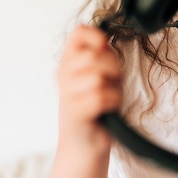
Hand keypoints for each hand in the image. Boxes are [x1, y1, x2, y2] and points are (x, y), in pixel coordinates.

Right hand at [57, 25, 122, 148]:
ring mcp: (66, 94)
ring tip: (109, 97)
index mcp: (69, 61)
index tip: (105, 51)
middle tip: (114, 81)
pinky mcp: (74, 113)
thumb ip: (102, 55)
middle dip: (113, 68)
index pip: (79, 32)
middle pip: (94, 56)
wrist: (85, 145)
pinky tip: (108, 109)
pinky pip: (101, 97)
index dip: (97, 37)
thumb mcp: (101, 74)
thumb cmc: (96, 108)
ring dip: (114, 88)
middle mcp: (63, 75)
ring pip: (98, 77)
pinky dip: (113, 102)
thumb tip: (105, 39)